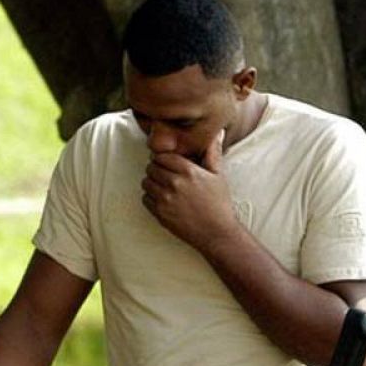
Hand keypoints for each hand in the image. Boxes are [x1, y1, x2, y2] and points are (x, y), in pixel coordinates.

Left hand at [140, 130, 241, 252]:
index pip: (162, 156)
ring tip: (166, 190)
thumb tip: (216, 131)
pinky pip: (145, 198)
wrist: (217, 233)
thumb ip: (212, 152)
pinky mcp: (159, 213)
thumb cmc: (219, 204)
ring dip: (153, 184)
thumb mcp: (218, 176)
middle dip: (158, 171)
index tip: (171, 166)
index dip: (165, 160)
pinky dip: (151, 199)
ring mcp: (165, 199)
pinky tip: (165, 202)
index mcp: (188, 171)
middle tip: (169, 178)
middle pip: (151, 168)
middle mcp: (174, 183)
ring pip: (146, 182)